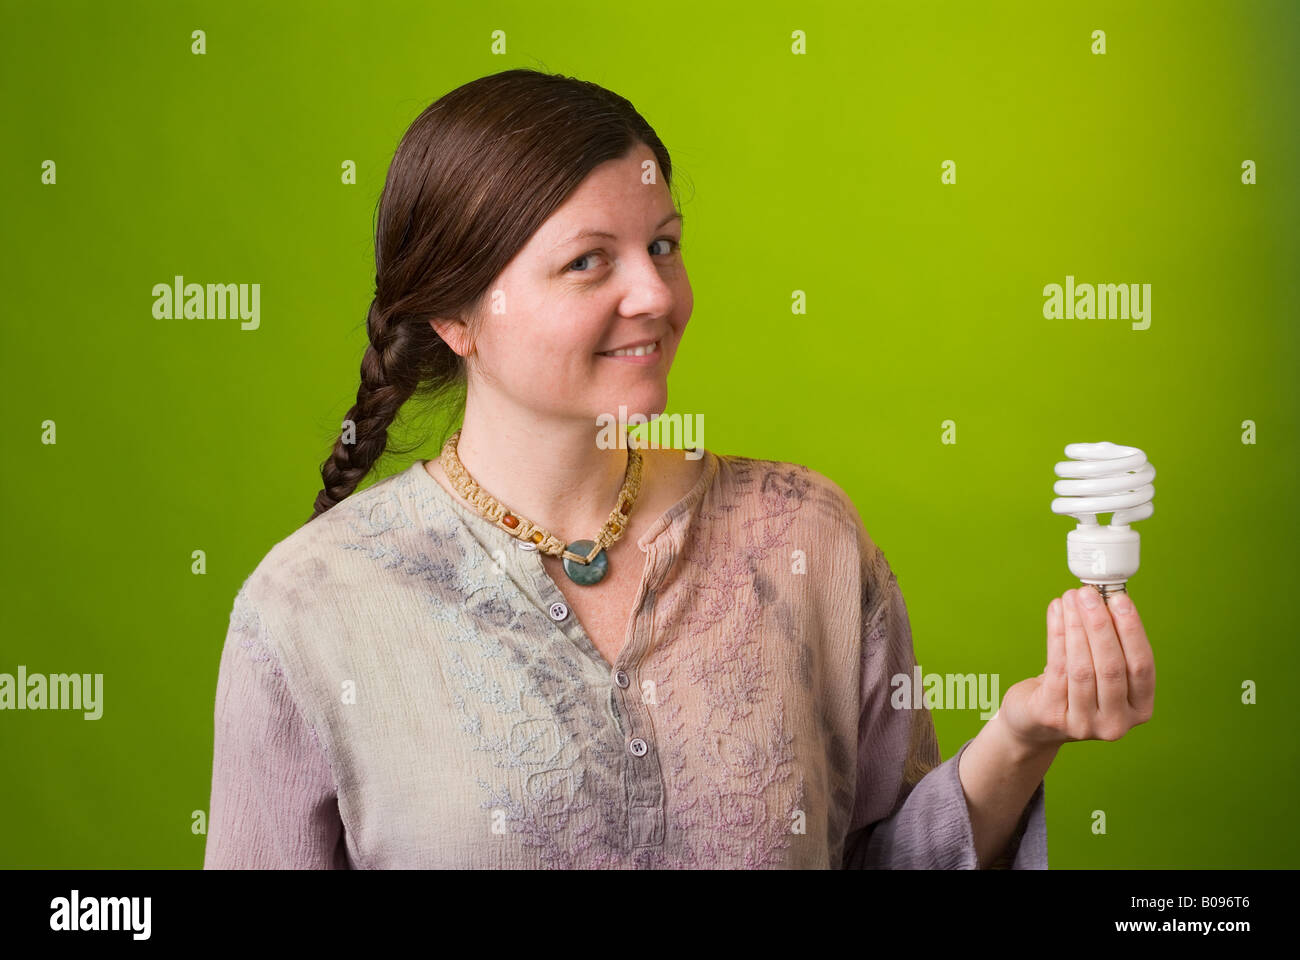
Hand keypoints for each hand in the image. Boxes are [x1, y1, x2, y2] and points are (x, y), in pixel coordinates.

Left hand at [997, 586, 1155, 749]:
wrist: (1033, 721)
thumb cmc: (1073, 689)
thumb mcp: (1100, 671)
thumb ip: (1108, 643)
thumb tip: (1104, 597)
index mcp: (1139, 709)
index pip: (1142, 666)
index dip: (1132, 630)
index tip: (1119, 598)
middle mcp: (1116, 723)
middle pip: (1112, 667)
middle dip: (1100, 624)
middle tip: (1089, 593)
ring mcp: (1084, 724)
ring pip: (1082, 667)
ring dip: (1076, 626)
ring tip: (1070, 597)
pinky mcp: (1053, 716)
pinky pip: (1057, 668)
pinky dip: (1058, 634)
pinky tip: (1057, 612)